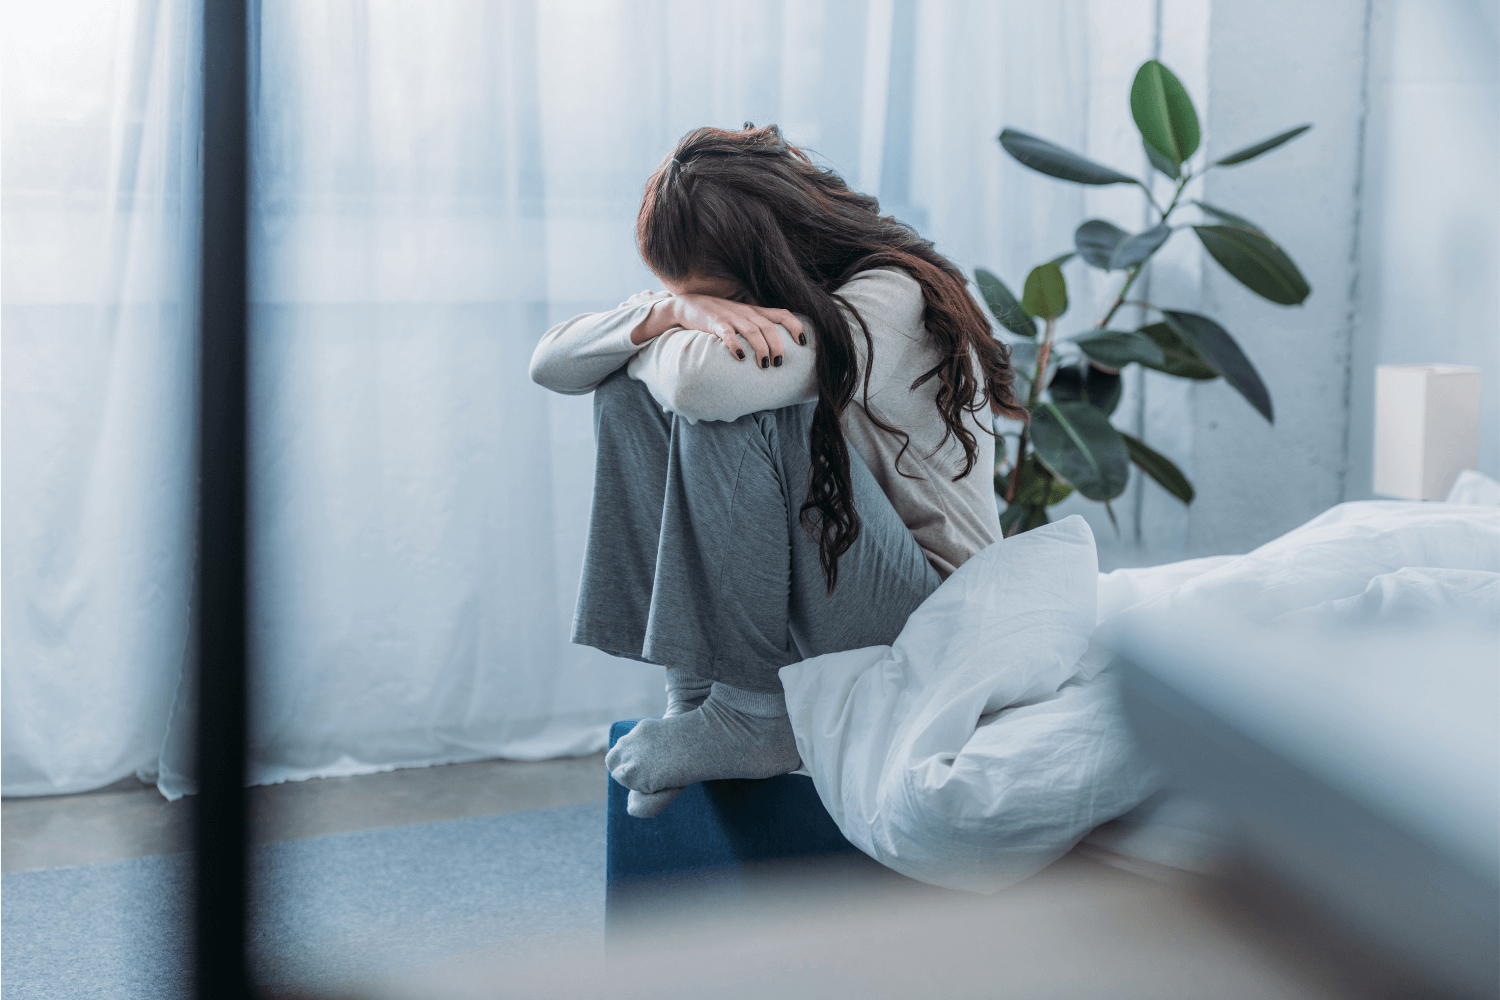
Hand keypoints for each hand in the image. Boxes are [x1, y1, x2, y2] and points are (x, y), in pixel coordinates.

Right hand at [638, 294, 805, 368]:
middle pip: (769, 327)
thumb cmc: (718, 316)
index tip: (803, 342)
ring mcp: (730, 317)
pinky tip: (740, 357)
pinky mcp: (715, 323)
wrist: (687, 306)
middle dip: (778, 345)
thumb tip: (775, 348)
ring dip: (761, 348)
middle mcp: (746, 312)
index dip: (795, 326)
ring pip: (753, 331)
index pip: (781, 314)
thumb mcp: (741, 318)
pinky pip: (728, 333)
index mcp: (754, 311)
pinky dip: (735, 345)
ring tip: (764, 365)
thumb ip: (757, 327)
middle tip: (779, 363)